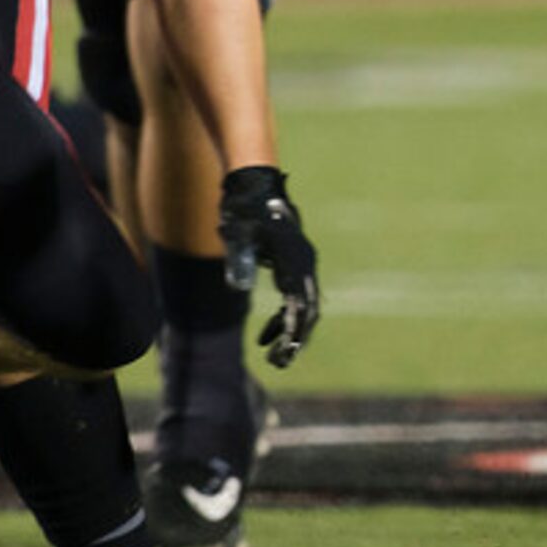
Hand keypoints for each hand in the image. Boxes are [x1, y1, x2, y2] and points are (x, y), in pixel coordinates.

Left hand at [219, 165, 319, 367]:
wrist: (252, 183)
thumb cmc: (243, 208)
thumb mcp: (237, 232)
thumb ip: (239, 257)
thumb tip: (240, 288)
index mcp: (294, 258)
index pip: (301, 301)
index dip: (293, 329)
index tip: (283, 352)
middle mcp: (304, 263)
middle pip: (309, 309)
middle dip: (296, 338)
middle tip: (279, 363)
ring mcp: (301, 265)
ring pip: (304, 307)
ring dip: (291, 333)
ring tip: (274, 359)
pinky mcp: (292, 266)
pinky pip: (294, 300)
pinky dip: (283, 319)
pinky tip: (263, 337)